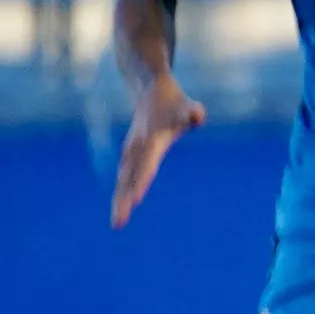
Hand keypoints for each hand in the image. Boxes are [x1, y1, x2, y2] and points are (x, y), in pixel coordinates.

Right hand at [109, 73, 205, 225]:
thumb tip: (197, 117)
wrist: (150, 90)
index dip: (142, 181)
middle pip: (129, 178)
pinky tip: (120, 208)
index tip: (137, 200)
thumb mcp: (188, 105)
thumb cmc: (174, 102)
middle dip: (123, 200)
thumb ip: (193, 113)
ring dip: (119, 200)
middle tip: (118, 223)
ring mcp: (131, 150)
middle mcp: (137, 147)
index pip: (147, 164)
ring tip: (117, 223)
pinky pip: (125, 176)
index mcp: (151, 139)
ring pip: (123, 179)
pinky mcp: (130, 153)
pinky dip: (121, 192)